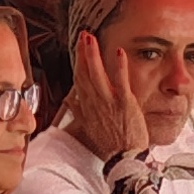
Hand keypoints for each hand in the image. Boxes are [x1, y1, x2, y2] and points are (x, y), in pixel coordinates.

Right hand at [64, 33, 145, 164]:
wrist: (124, 158)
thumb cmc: (110, 144)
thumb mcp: (89, 127)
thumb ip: (79, 111)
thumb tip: (69, 101)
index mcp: (87, 107)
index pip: (79, 80)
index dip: (78, 62)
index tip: (78, 47)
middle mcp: (95, 103)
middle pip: (84, 73)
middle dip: (82, 53)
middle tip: (82, 35)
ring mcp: (109, 102)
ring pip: (97, 74)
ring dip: (93, 55)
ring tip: (90, 37)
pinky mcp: (124, 103)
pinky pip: (120, 81)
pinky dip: (119, 66)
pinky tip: (119, 52)